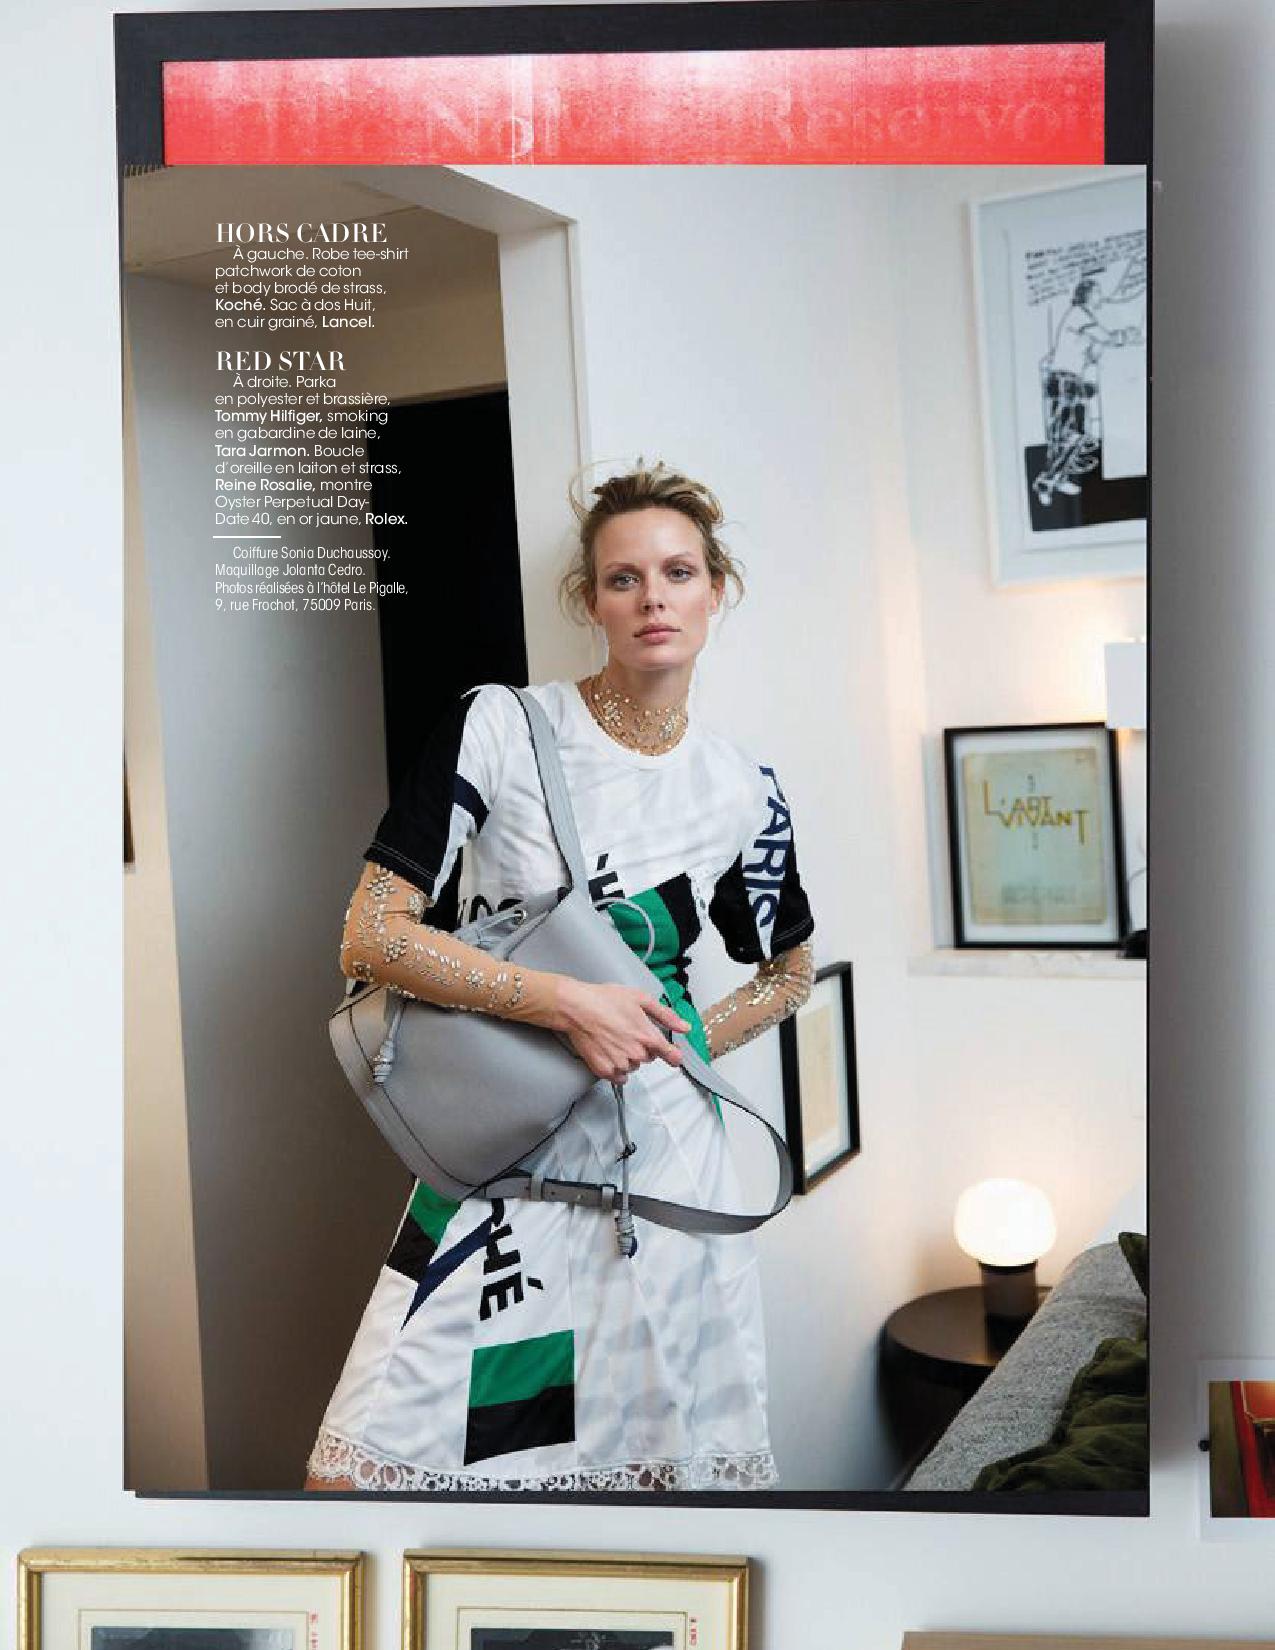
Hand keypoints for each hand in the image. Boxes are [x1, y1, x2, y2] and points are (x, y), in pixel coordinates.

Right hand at [547, 978, 689, 1082]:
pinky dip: (616, 1068)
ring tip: (614, 1039)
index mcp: (648, 1036)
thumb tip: (684, 1027)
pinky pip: (619, 1077)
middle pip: (649, 1058)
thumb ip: (666, 1015)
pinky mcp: (605, 1071)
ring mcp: (620, 1064)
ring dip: (628, 1057)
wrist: (576, 1008)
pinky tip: (609, 1052)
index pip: (671, 1056)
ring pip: (633, 1067)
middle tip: (627, 1032)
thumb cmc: (604, 1000)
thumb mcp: (640, 999)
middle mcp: (637, 1054)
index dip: (673, 1055)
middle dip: (642, 1047)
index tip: (673, 1057)